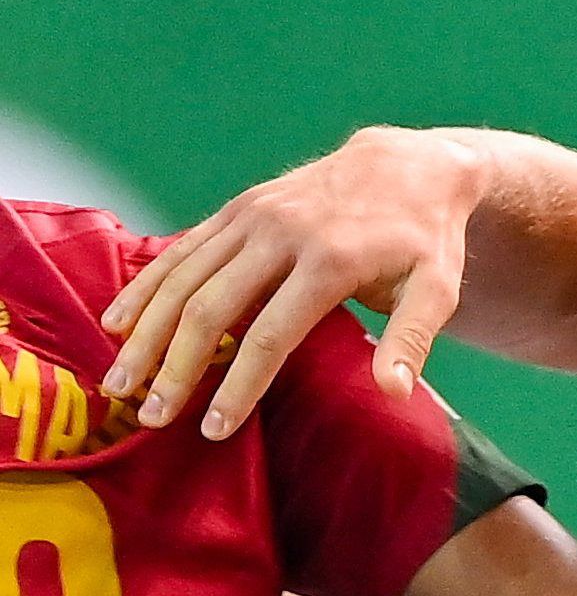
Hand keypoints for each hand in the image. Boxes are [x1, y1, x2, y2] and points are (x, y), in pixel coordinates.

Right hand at [98, 126, 482, 436]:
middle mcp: (280, 234)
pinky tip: (120, 322)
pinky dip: (147, 286)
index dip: (239, 385)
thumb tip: (393, 393)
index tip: (214, 429)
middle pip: (212, 308)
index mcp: (330, 261)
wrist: (407, 166)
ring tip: (120, 380)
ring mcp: (253, 217)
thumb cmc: (425, 239)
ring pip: (183, 278)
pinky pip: (182, 250)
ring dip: (147, 332)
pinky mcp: (237, 209)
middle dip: (176, 366)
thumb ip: (411, 339)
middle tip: (151, 416)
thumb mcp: (438, 289)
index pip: (270, 335)